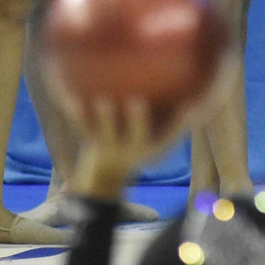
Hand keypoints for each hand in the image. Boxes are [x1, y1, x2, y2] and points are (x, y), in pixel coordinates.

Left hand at [66, 96, 182, 201]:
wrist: (105, 174)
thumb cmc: (139, 143)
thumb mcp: (159, 137)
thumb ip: (175, 118)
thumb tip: (194, 91)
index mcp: (151, 147)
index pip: (169, 135)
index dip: (178, 123)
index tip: (186, 106)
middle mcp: (131, 150)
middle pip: (137, 137)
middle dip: (138, 122)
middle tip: (137, 101)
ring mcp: (109, 148)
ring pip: (106, 134)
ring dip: (104, 120)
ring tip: (102, 100)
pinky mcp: (90, 142)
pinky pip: (81, 127)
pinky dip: (76, 114)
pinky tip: (69, 97)